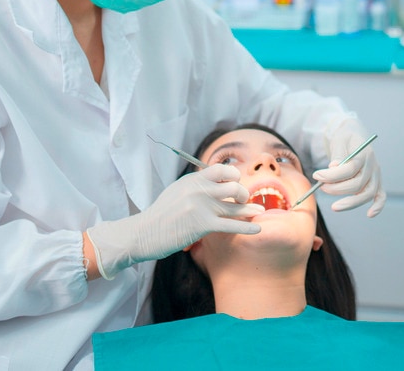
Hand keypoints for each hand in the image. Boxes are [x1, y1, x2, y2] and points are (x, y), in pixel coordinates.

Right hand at [86, 164, 264, 279]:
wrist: (143, 233)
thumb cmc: (160, 215)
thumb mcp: (177, 192)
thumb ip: (196, 186)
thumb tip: (215, 183)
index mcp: (192, 180)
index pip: (221, 169)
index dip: (234, 175)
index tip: (237, 183)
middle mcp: (198, 189)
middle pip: (233, 185)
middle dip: (243, 193)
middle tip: (244, 201)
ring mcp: (201, 206)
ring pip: (234, 205)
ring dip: (249, 209)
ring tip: (259, 212)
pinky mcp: (202, 225)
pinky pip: (231, 224)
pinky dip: (247, 227)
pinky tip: (257, 228)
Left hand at [317, 118, 385, 216]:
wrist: (353, 135)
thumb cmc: (344, 138)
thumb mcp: (339, 140)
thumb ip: (337, 154)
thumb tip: (333, 167)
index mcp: (364, 153)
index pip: (350, 168)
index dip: (332, 175)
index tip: (317, 176)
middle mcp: (372, 165)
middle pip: (358, 184)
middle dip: (337, 189)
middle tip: (321, 187)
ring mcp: (376, 175)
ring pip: (367, 194)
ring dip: (351, 203)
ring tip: (334, 206)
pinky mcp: (377, 182)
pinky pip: (381, 196)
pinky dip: (378, 206)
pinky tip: (370, 214)